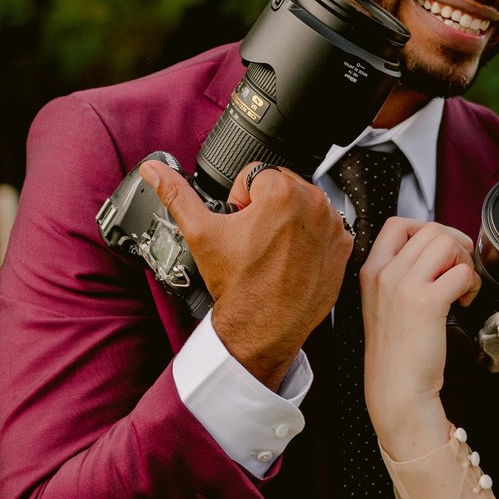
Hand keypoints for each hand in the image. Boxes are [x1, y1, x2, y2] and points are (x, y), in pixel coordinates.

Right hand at [139, 157, 348, 389]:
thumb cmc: (238, 285)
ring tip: (272, 249)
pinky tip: (292, 258)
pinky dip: (309, 238)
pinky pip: (324, 228)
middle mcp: (314, 204)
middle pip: (283, 186)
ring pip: (304, 205)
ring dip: (289, 219)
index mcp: (282, 191)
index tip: (240, 223)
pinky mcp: (343, 247)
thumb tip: (155, 170)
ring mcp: (332, 226)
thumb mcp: (200, 233)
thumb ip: (177, 194)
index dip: (241, 199)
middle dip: (266, 206)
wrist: (263, 328)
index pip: (256, 174)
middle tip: (254, 239)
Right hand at [358, 216, 479, 457]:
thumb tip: (438, 252)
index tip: (442, 250)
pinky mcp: (427, 303)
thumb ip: (401, 275)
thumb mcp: (385, 304)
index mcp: (371, 271)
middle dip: (454, 245)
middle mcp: (384, 273)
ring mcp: (403, 286)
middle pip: (430, 229)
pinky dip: (471, 284)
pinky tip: (463, 302)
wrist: (396, 388)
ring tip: (461, 287)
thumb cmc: (396, 352)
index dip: (428, 229)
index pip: (398, 224)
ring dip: (463, 261)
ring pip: (446, 243)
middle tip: (459, 270)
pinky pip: (461, 272)